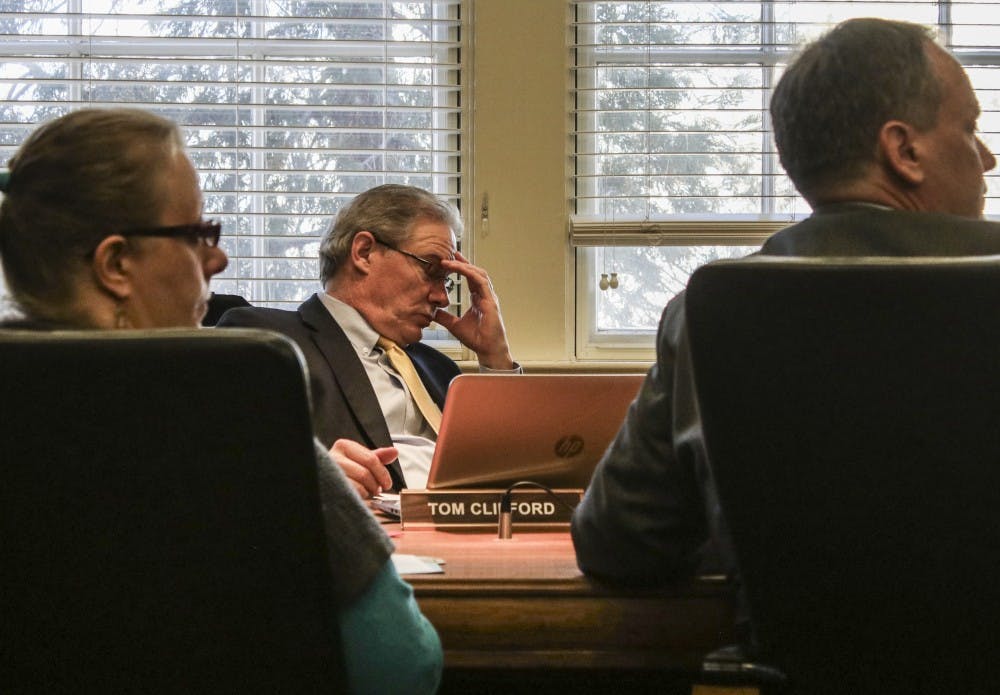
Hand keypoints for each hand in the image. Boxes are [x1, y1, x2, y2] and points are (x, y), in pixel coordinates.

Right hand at [328, 438, 397, 498]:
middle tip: (378, 489)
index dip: (382, 473)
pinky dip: (360, 496)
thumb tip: (394, 452)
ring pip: (359, 484)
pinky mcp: (332, 486)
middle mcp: (334, 457)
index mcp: (343, 446)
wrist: (327, 483)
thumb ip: (377, 456)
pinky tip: (358, 494)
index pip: (371, 459)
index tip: (387, 483)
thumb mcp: (361, 460)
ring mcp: (331, 472)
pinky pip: (352, 493)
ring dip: (368, 490)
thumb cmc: (346, 470)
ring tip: (367, 491)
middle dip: (376, 484)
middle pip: (365, 473)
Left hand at [434, 250, 514, 369]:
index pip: (470, 278)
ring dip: (465, 266)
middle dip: (463, 262)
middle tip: (451, 253)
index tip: (449, 261)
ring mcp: (489, 297)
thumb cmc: (477, 339)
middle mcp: (485, 296)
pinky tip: (461, 269)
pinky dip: (471, 274)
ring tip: (452, 260)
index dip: (461, 268)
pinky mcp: (491, 301)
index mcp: (478, 299)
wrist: (488, 349)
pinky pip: (481, 282)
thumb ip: (444, 317)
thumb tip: (432, 312)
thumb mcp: (454, 325)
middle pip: (475, 272)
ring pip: (479, 274)